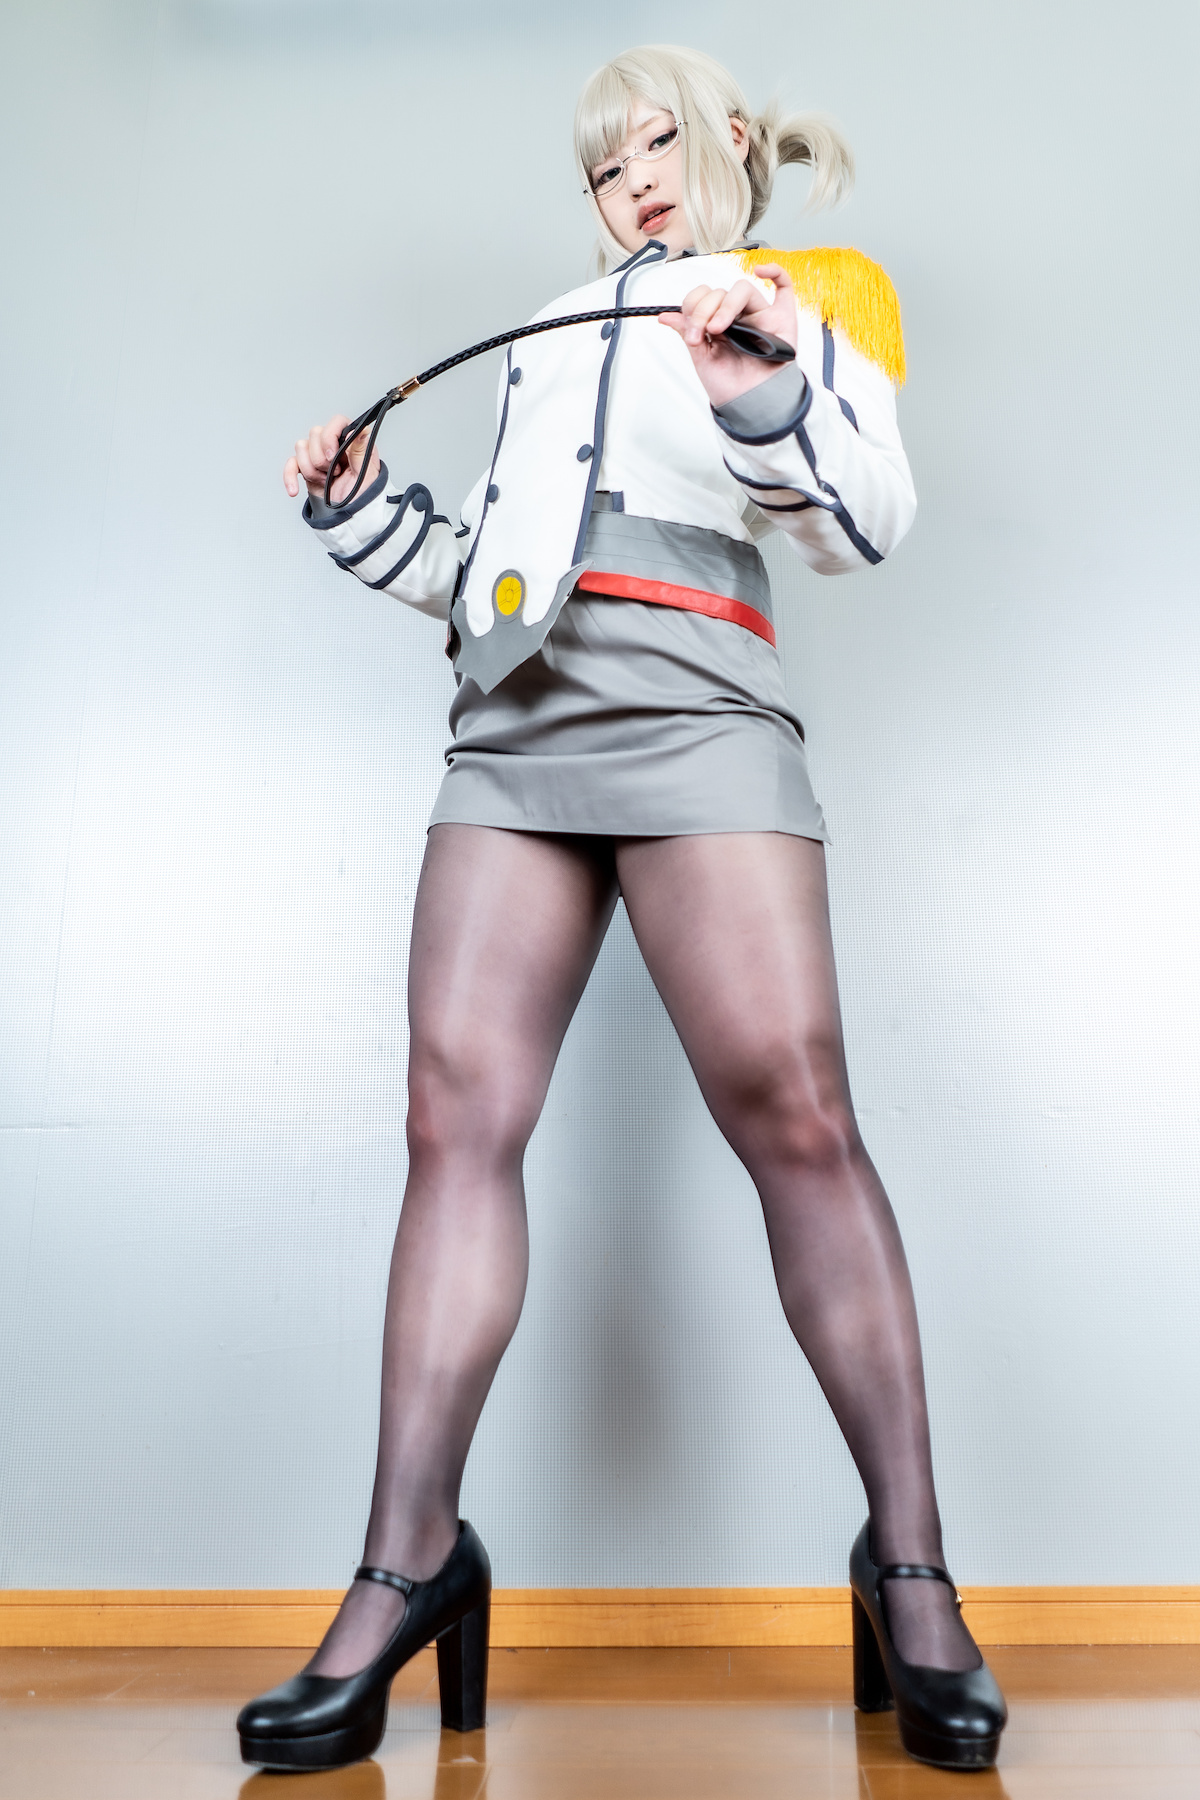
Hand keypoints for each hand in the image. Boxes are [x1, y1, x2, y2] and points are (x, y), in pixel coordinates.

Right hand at [283, 414, 379, 504]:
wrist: (350, 514)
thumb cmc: (362, 495)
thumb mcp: (367, 474)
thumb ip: (362, 450)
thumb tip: (361, 430)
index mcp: (350, 441)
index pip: (337, 422)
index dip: (330, 436)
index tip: (332, 456)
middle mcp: (333, 444)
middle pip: (315, 433)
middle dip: (322, 459)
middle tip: (335, 473)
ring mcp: (318, 454)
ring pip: (301, 447)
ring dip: (312, 470)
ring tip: (326, 481)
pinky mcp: (306, 467)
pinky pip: (291, 464)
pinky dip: (289, 476)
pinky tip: (294, 489)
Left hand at [659, 263, 799, 408]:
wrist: (751, 404)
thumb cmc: (730, 386)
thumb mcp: (702, 359)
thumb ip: (688, 333)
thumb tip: (666, 316)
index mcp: (716, 322)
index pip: (702, 298)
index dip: (694, 307)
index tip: (692, 332)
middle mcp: (737, 316)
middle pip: (719, 292)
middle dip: (705, 310)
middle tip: (704, 333)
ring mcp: (759, 315)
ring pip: (742, 289)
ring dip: (727, 304)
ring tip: (721, 327)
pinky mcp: (782, 318)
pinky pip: (784, 285)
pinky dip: (775, 272)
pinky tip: (761, 272)